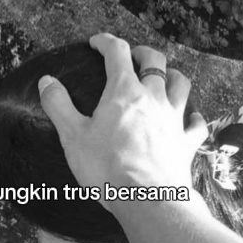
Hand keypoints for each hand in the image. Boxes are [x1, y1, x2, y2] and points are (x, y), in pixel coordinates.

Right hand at [38, 33, 207, 207]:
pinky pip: (195, 123)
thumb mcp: (72, 136)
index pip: (117, 52)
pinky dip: (193, 116)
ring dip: (171, 75)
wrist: (148, 199)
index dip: (105, 42)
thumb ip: (58, 105)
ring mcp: (173, 119)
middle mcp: (153, 98)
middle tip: (132, 56)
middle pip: (155, 62)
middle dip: (142, 53)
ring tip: (163, 77)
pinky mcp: (186, 143)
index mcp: (124, 91)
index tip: (96, 43)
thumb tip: (47, 81)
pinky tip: (189, 118)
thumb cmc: (107, 167)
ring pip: (180, 85)